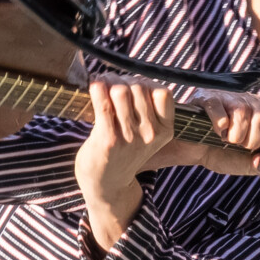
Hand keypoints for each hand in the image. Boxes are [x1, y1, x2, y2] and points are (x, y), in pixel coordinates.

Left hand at [75, 79, 175, 249]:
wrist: (107, 184)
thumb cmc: (125, 152)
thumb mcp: (148, 135)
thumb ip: (147, 109)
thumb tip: (130, 75)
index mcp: (165, 130)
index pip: (163, 93)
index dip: (146, 83)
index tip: (132, 85)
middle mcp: (151, 134)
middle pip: (139, 87)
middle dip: (122, 80)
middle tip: (110, 83)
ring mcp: (130, 137)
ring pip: (121, 91)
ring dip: (108, 82)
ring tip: (101, 86)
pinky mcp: (108, 139)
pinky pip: (103, 102)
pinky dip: (96, 89)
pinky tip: (93, 88)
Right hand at [148, 88, 259, 179]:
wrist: (192, 150)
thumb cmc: (222, 153)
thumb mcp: (248, 164)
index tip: (257, 147)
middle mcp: (248, 100)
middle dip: (251, 141)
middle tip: (238, 145)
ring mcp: (227, 97)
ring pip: (242, 112)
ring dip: (234, 135)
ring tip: (226, 139)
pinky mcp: (207, 99)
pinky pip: (218, 108)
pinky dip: (219, 124)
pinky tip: (217, 132)